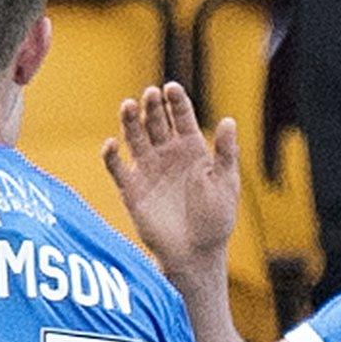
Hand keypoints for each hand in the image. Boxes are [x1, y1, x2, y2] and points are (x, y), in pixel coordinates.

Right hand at [102, 82, 240, 285]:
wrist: (195, 253)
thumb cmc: (216, 219)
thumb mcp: (226, 183)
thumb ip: (226, 152)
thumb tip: (229, 120)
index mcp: (192, 149)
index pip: (181, 117)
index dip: (176, 101)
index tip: (171, 88)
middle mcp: (167, 154)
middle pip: (156, 121)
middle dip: (152, 107)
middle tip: (150, 94)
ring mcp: (148, 169)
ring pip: (134, 137)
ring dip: (130, 121)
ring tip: (128, 105)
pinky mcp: (131, 188)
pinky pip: (117, 167)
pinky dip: (111, 155)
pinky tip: (111, 143)